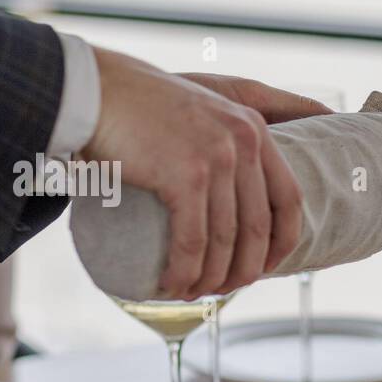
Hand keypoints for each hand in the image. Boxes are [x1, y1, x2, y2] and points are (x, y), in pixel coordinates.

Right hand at [82, 51, 327, 298]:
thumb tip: (237, 188)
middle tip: (222, 289)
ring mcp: (217, 157)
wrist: (91, 88)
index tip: (265, 266)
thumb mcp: (203, 107)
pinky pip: (193, 240)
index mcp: (254, 128)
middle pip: (258, 228)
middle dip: (243, 270)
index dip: (282, 241)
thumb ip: (229, 133)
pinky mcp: (185, 175)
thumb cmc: (140, 104)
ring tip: (193, 293)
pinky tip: (173, 286)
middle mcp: (244, 141)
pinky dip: (184, 271)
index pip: (289, 198)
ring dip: (211, 279)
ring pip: (226, 241)